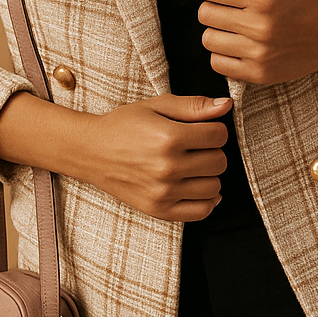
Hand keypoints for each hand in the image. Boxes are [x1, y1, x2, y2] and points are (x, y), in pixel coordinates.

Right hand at [88, 94, 232, 221]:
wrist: (91, 151)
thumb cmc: (124, 125)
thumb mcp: (156, 105)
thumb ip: (194, 105)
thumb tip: (226, 106)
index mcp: (169, 137)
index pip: (219, 135)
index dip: (214, 129)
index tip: (200, 129)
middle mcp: (168, 167)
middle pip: (219, 161)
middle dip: (211, 151)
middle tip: (193, 147)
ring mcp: (163, 192)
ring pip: (214, 186)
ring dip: (208, 174)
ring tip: (191, 165)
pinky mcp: (159, 209)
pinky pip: (202, 211)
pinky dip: (207, 200)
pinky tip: (196, 185)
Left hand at [197, 0, 317, 84]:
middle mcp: (260, 27)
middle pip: (205, 14)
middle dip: (213, 6)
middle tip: (232, 7)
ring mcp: (259, 54)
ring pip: (208, 40)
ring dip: (216, 31)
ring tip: (235, 26)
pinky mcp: (259, 74)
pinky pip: (218, 64)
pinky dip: (222, 54)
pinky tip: (238, 45)